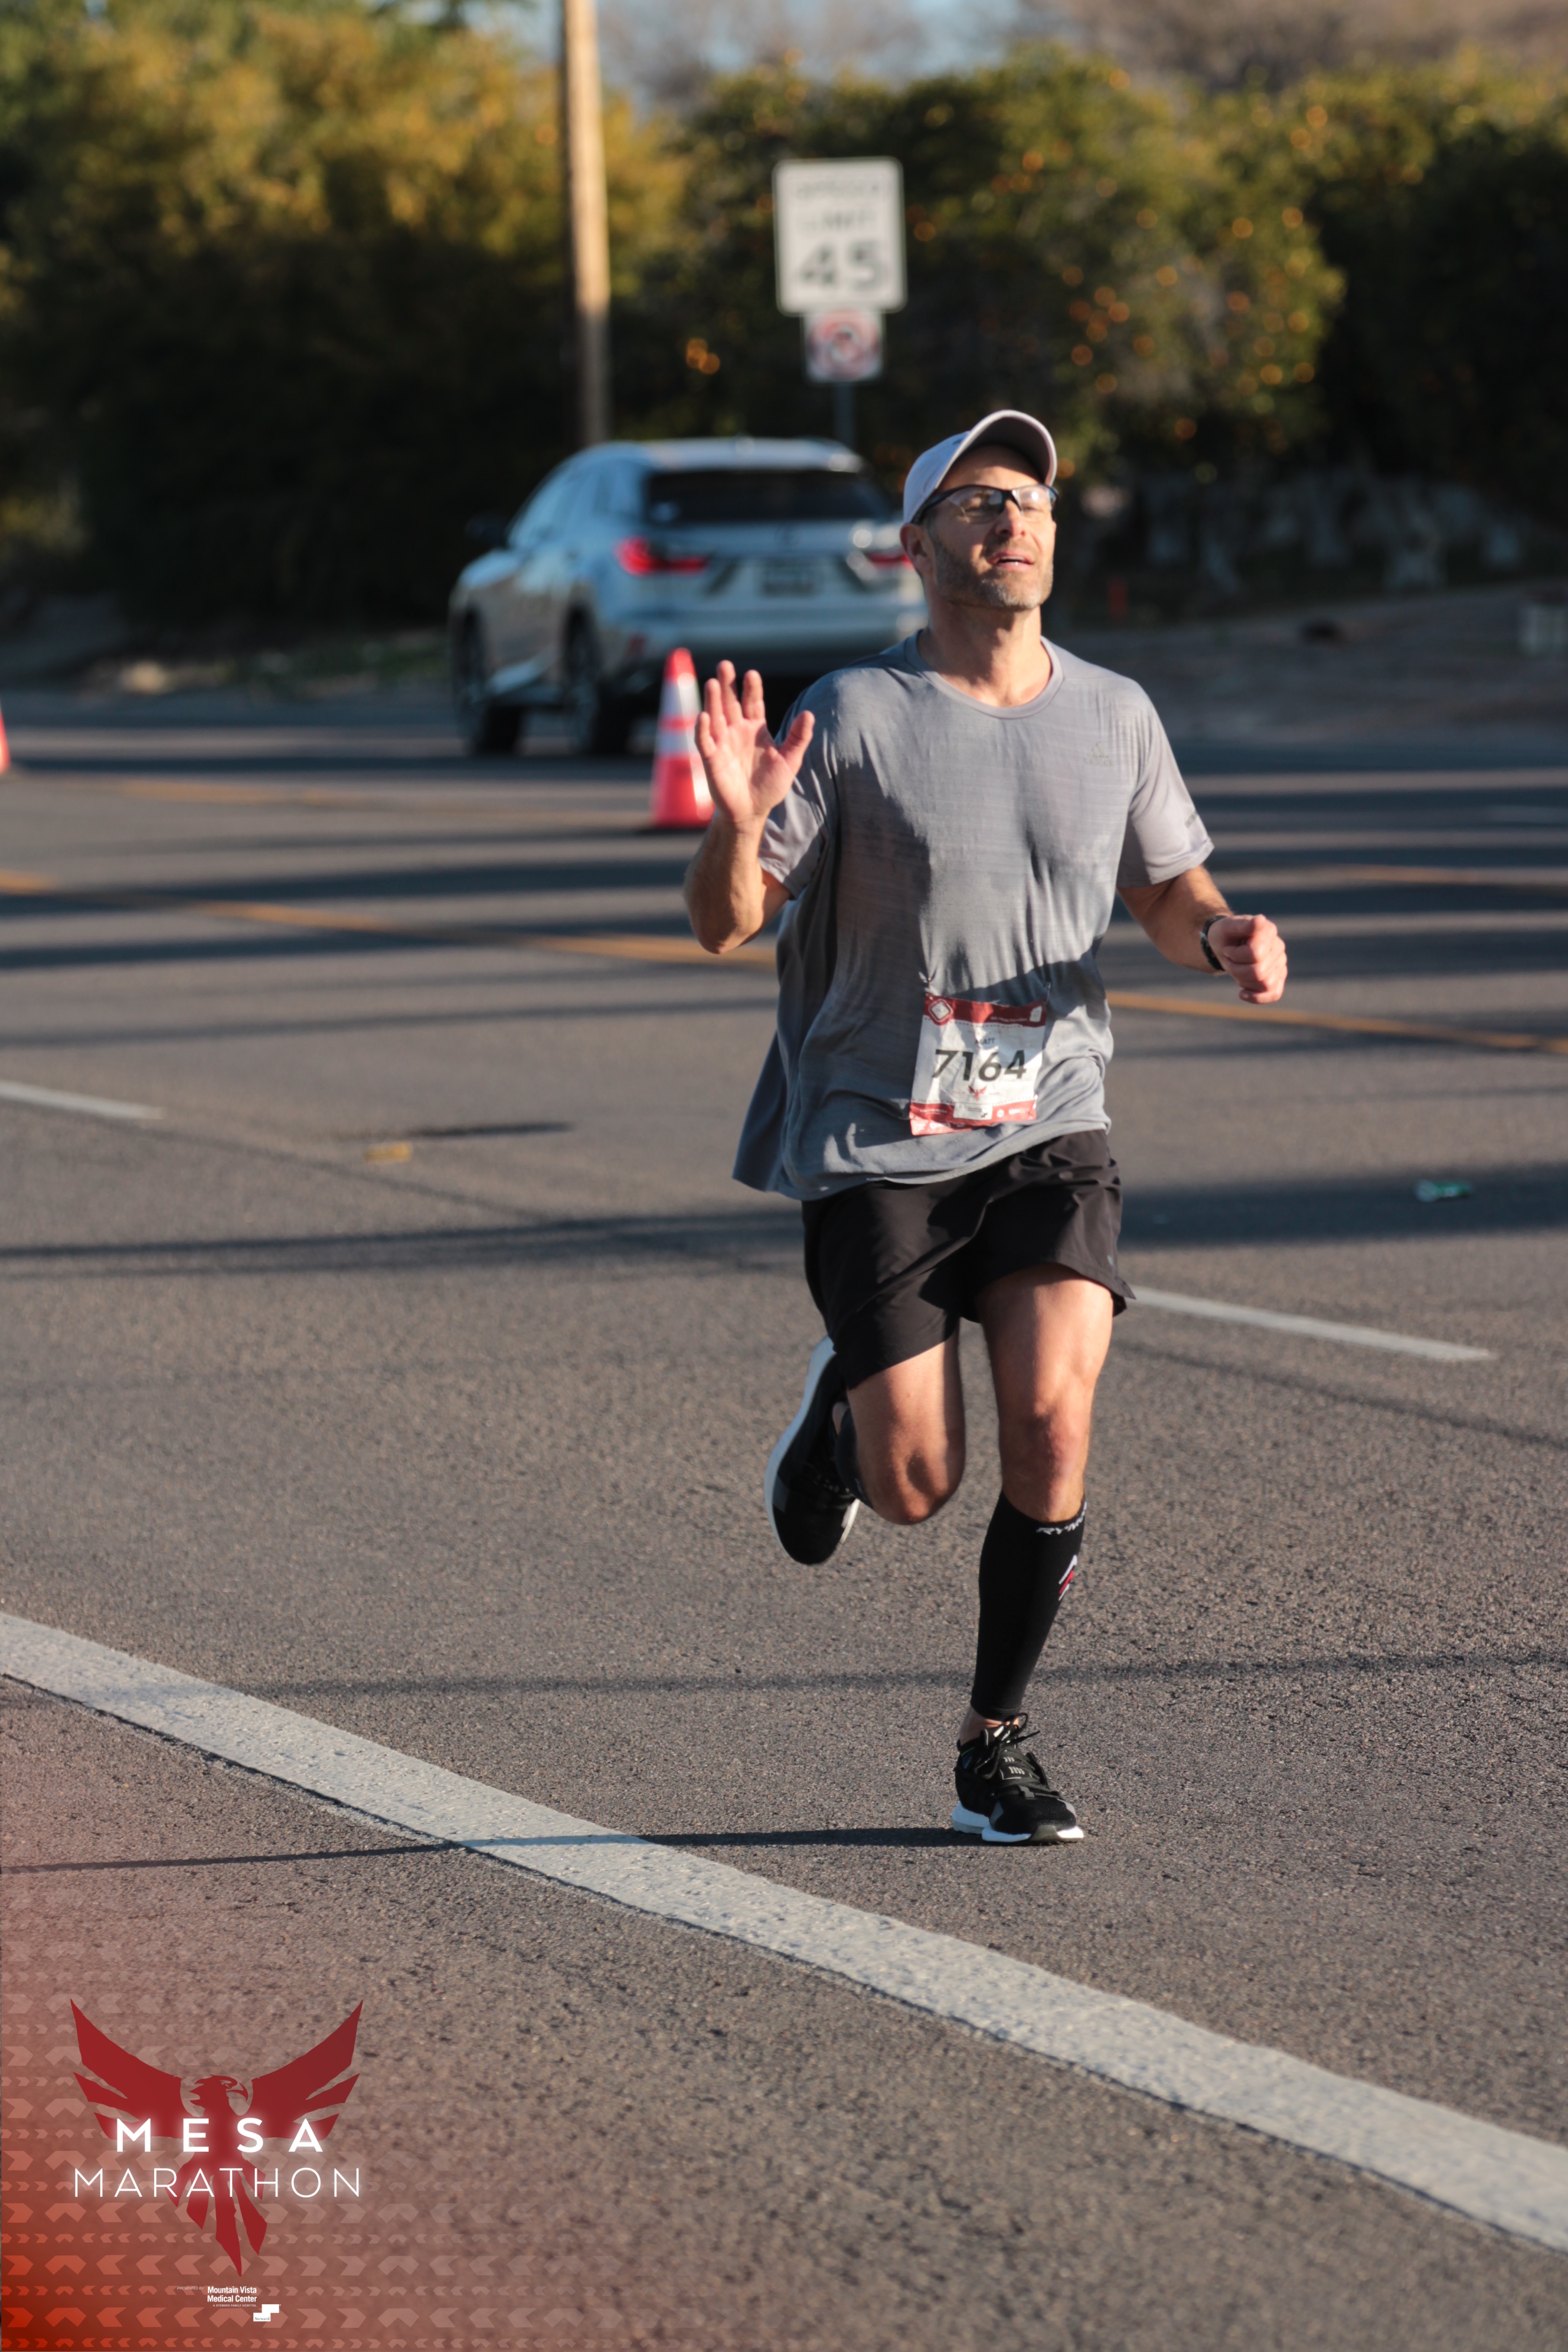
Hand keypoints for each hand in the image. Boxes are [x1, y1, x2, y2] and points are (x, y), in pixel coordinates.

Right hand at [694, 661, 814, 831]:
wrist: (752, 810)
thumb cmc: (770, 784)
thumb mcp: (790, 760)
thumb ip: (799, 738)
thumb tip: (810, 714)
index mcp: (755, 728)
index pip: (752, 702)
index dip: (752, 689)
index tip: (751, 674)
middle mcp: (736, 731)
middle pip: (730, 703)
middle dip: (727, 685)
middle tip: (725, 665)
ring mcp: (722, 743)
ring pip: (715, 717)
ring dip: (712, 701)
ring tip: (712, 683)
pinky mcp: (712, 759)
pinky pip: (705, 741)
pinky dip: (702, 729)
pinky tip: (703, 716)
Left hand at [1206, 912, 1286, 1002]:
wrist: (1225, 945)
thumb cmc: (1225, 935)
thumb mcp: (1228, 927)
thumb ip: (1244, 925)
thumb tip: (1260, 920)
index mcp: (1269, 931)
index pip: (1255, 954)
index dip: (1235, 955)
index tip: (1227, 950)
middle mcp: (1278, 947)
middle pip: (1258, 972)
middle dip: (1236, 970)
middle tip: (1229, 961)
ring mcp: (1280, 963)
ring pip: (1264, 984)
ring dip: (1243, 981)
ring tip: (1236, 969)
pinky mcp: (1278, 978)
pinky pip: (1275, 994)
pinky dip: (1258, 997)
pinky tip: (1242, 993)